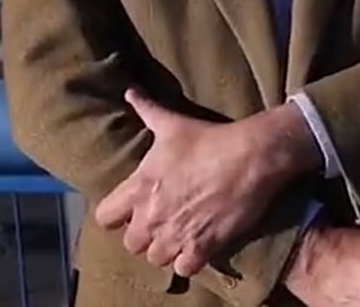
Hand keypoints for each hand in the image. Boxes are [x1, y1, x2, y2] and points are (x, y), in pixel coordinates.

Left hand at [93, 89, 319, 276]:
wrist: (253, 156)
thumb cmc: (211, 139)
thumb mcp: (174, 124)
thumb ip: (147, 110)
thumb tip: (129, 91)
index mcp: (139, 188)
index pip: (105, 218)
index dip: (118, 215)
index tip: (134, 208)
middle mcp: (152, 216)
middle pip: (131, 243)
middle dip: (145, 234)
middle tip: (162, 221)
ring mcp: (176, 234)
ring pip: (156, 258)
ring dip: (166, 249)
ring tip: (180, 236)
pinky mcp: (202, 246)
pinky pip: (184, 268)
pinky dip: (190, 261)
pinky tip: (199, 246)